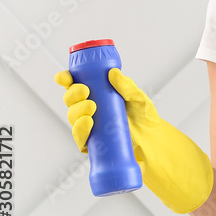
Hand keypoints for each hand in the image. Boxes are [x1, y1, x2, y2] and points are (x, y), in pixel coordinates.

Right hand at [54, 68, 213, 213]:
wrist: (151, 138)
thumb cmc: (143, 115)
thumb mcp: (138, 97)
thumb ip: (127, 85)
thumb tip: (114, 73)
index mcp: (96, 94)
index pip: (74, 85)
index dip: (65, 80)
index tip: (64, 77)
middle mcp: (88, 109)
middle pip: (70, 100)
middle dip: (73, 94)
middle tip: (85, 92)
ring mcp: (88, 126)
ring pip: (72, 117)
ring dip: (77, 111)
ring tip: (91, 107)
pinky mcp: (91, 142)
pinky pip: (79, 137)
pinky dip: (80, 129)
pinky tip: (88, 122)